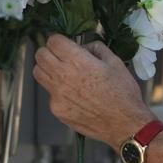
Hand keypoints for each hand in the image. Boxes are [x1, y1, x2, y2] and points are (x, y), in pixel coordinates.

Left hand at [32, 34, 154, 147]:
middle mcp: (63, 76)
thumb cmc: (123, 92)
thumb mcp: (115, 62)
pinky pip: (49, 94)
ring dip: (47, 68)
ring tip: (62, 72)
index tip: (65, 44)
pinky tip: (74, 94)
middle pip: (40, 55)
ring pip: (38, 73)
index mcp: (78, 61)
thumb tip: (83, 46)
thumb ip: (96, 48)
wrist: (124, 123)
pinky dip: (57, 90)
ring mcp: (57, 95)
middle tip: (61, 56)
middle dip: (49, 51)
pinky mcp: (57, 110)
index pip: (52, 41)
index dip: (58, 39)